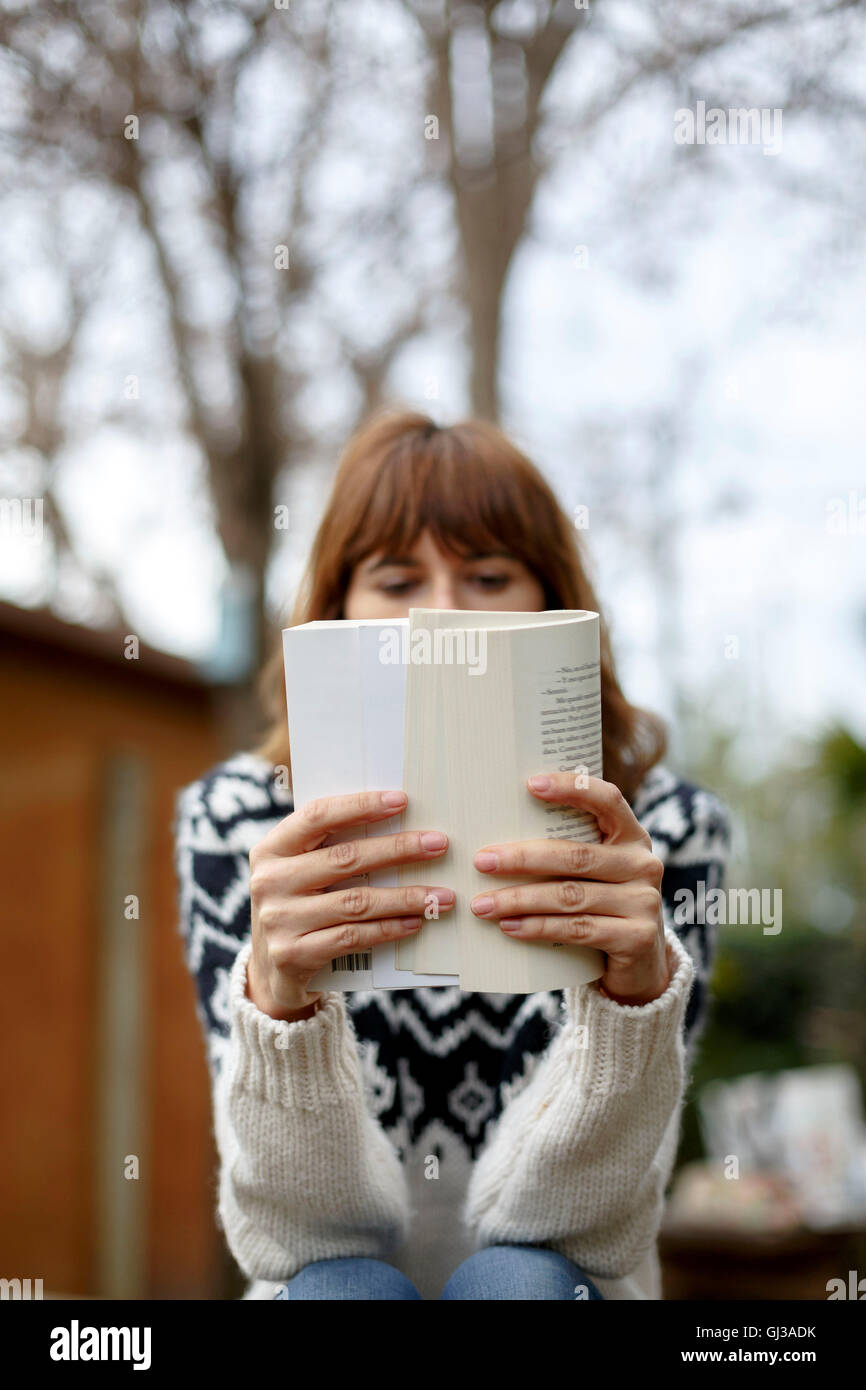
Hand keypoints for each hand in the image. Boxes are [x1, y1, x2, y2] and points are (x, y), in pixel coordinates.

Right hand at [247, 790, 453, 1019]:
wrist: (270, 973)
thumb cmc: (298, 907)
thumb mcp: (300, 872)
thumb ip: (330, 847)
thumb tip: (397, 819)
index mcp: (271, 849)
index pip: (317, 816)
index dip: (361, 806)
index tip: (402, 801)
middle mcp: (269, 881)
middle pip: (344, 858)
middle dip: (398, 849)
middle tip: (438, 844)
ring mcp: (279, 920)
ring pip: (356, 902)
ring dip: (405, 897)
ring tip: (441, 895)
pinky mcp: (293, 954)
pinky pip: (352, 937)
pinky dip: (389, 928)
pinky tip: (415, 922)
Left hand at [469, 773, 670, 1004]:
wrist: (641, 963)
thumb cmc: (603, 905)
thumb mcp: (595, 873)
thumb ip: (567, 851)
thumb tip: (496, 836)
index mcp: (632, 836)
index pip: (607, 800)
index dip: (572, 788)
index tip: (530, 784)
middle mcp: (643, 864)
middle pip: (575, 855)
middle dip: (522, 858)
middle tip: (482, 861)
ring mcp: (644, 901)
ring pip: (570, 896)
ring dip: (520, 899)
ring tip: (482, 904)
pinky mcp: (637, 937)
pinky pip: (577, 929)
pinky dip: (538, 927)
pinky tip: (509, 927)